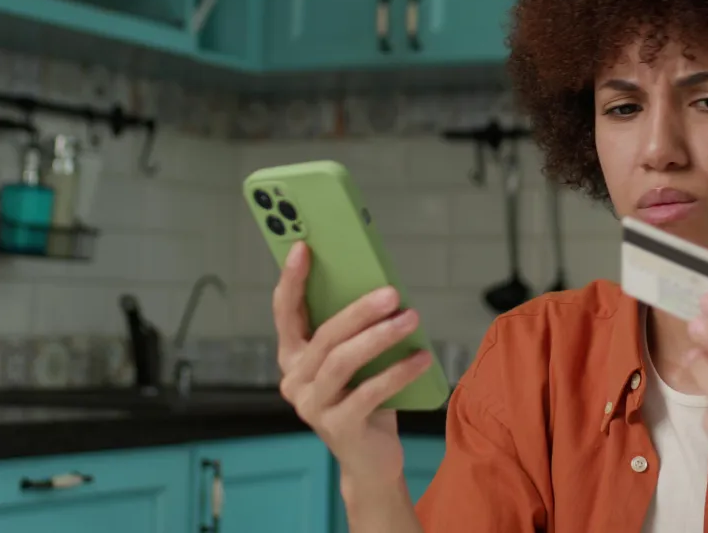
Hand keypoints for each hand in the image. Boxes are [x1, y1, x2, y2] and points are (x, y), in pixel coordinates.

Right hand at [273, 241, 432, 489]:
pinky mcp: (337, 428)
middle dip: (359, 310)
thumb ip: (355, 332)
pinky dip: (398, 372)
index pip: (285, 312)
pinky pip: (368, 393)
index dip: (292, 280)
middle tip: (392, 292)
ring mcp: (312, 406)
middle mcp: (294, 380)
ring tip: (412, 319)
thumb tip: (383, 288)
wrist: (371, 459)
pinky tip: (422, 358)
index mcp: (294, 357)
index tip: (304, 247)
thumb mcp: (358, 361)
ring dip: (380, 337)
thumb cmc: (367, 398)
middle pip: (324, 336)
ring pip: (342, 362)